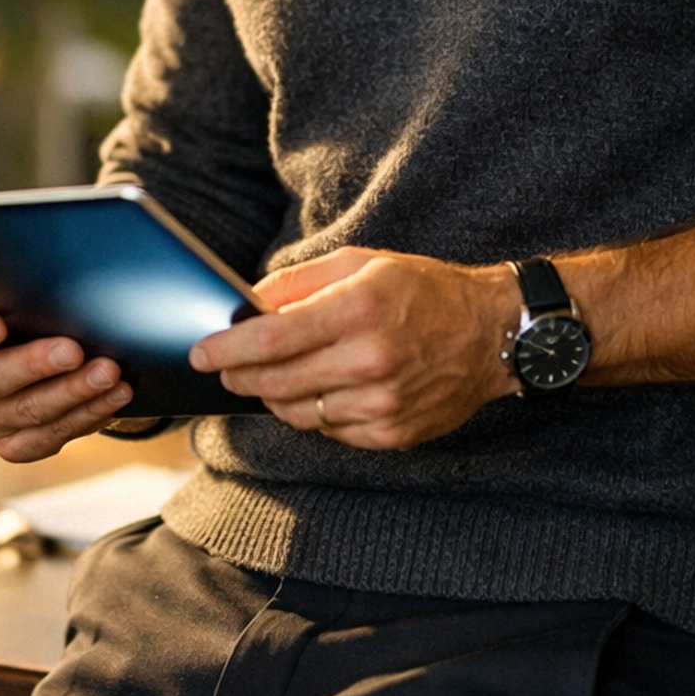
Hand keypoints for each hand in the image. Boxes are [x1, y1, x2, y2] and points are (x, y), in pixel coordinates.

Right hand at [0, 309, 132, 462]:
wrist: (46, 367)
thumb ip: (26, 294)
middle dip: (33, 364)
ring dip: (72, 391)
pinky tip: (113, 396)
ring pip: (24, 411)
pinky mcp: (12, 445)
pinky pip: (47, 437)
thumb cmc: (31, 321)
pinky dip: (87, 414)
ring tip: (108, 372)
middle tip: (72, 350)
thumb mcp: (20, 303)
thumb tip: (69, 279)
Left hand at [188, 247, 519, 450]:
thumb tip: (247, 304)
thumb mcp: (362, 262)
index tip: (202, 353)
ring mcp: (383, 402)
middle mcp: (370, 360)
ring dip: (275, 396)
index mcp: (359, 309)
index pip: (271, 340)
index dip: (227, 349)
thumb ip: (298, 282)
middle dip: (240, 376)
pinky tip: (322, 389)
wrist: (492, 333)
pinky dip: (314, 412)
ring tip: (274, 376)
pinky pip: (330, 431)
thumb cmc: (425, 290)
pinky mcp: (393, 433)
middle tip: (225, 368)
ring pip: (297, 412)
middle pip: (276, 382)